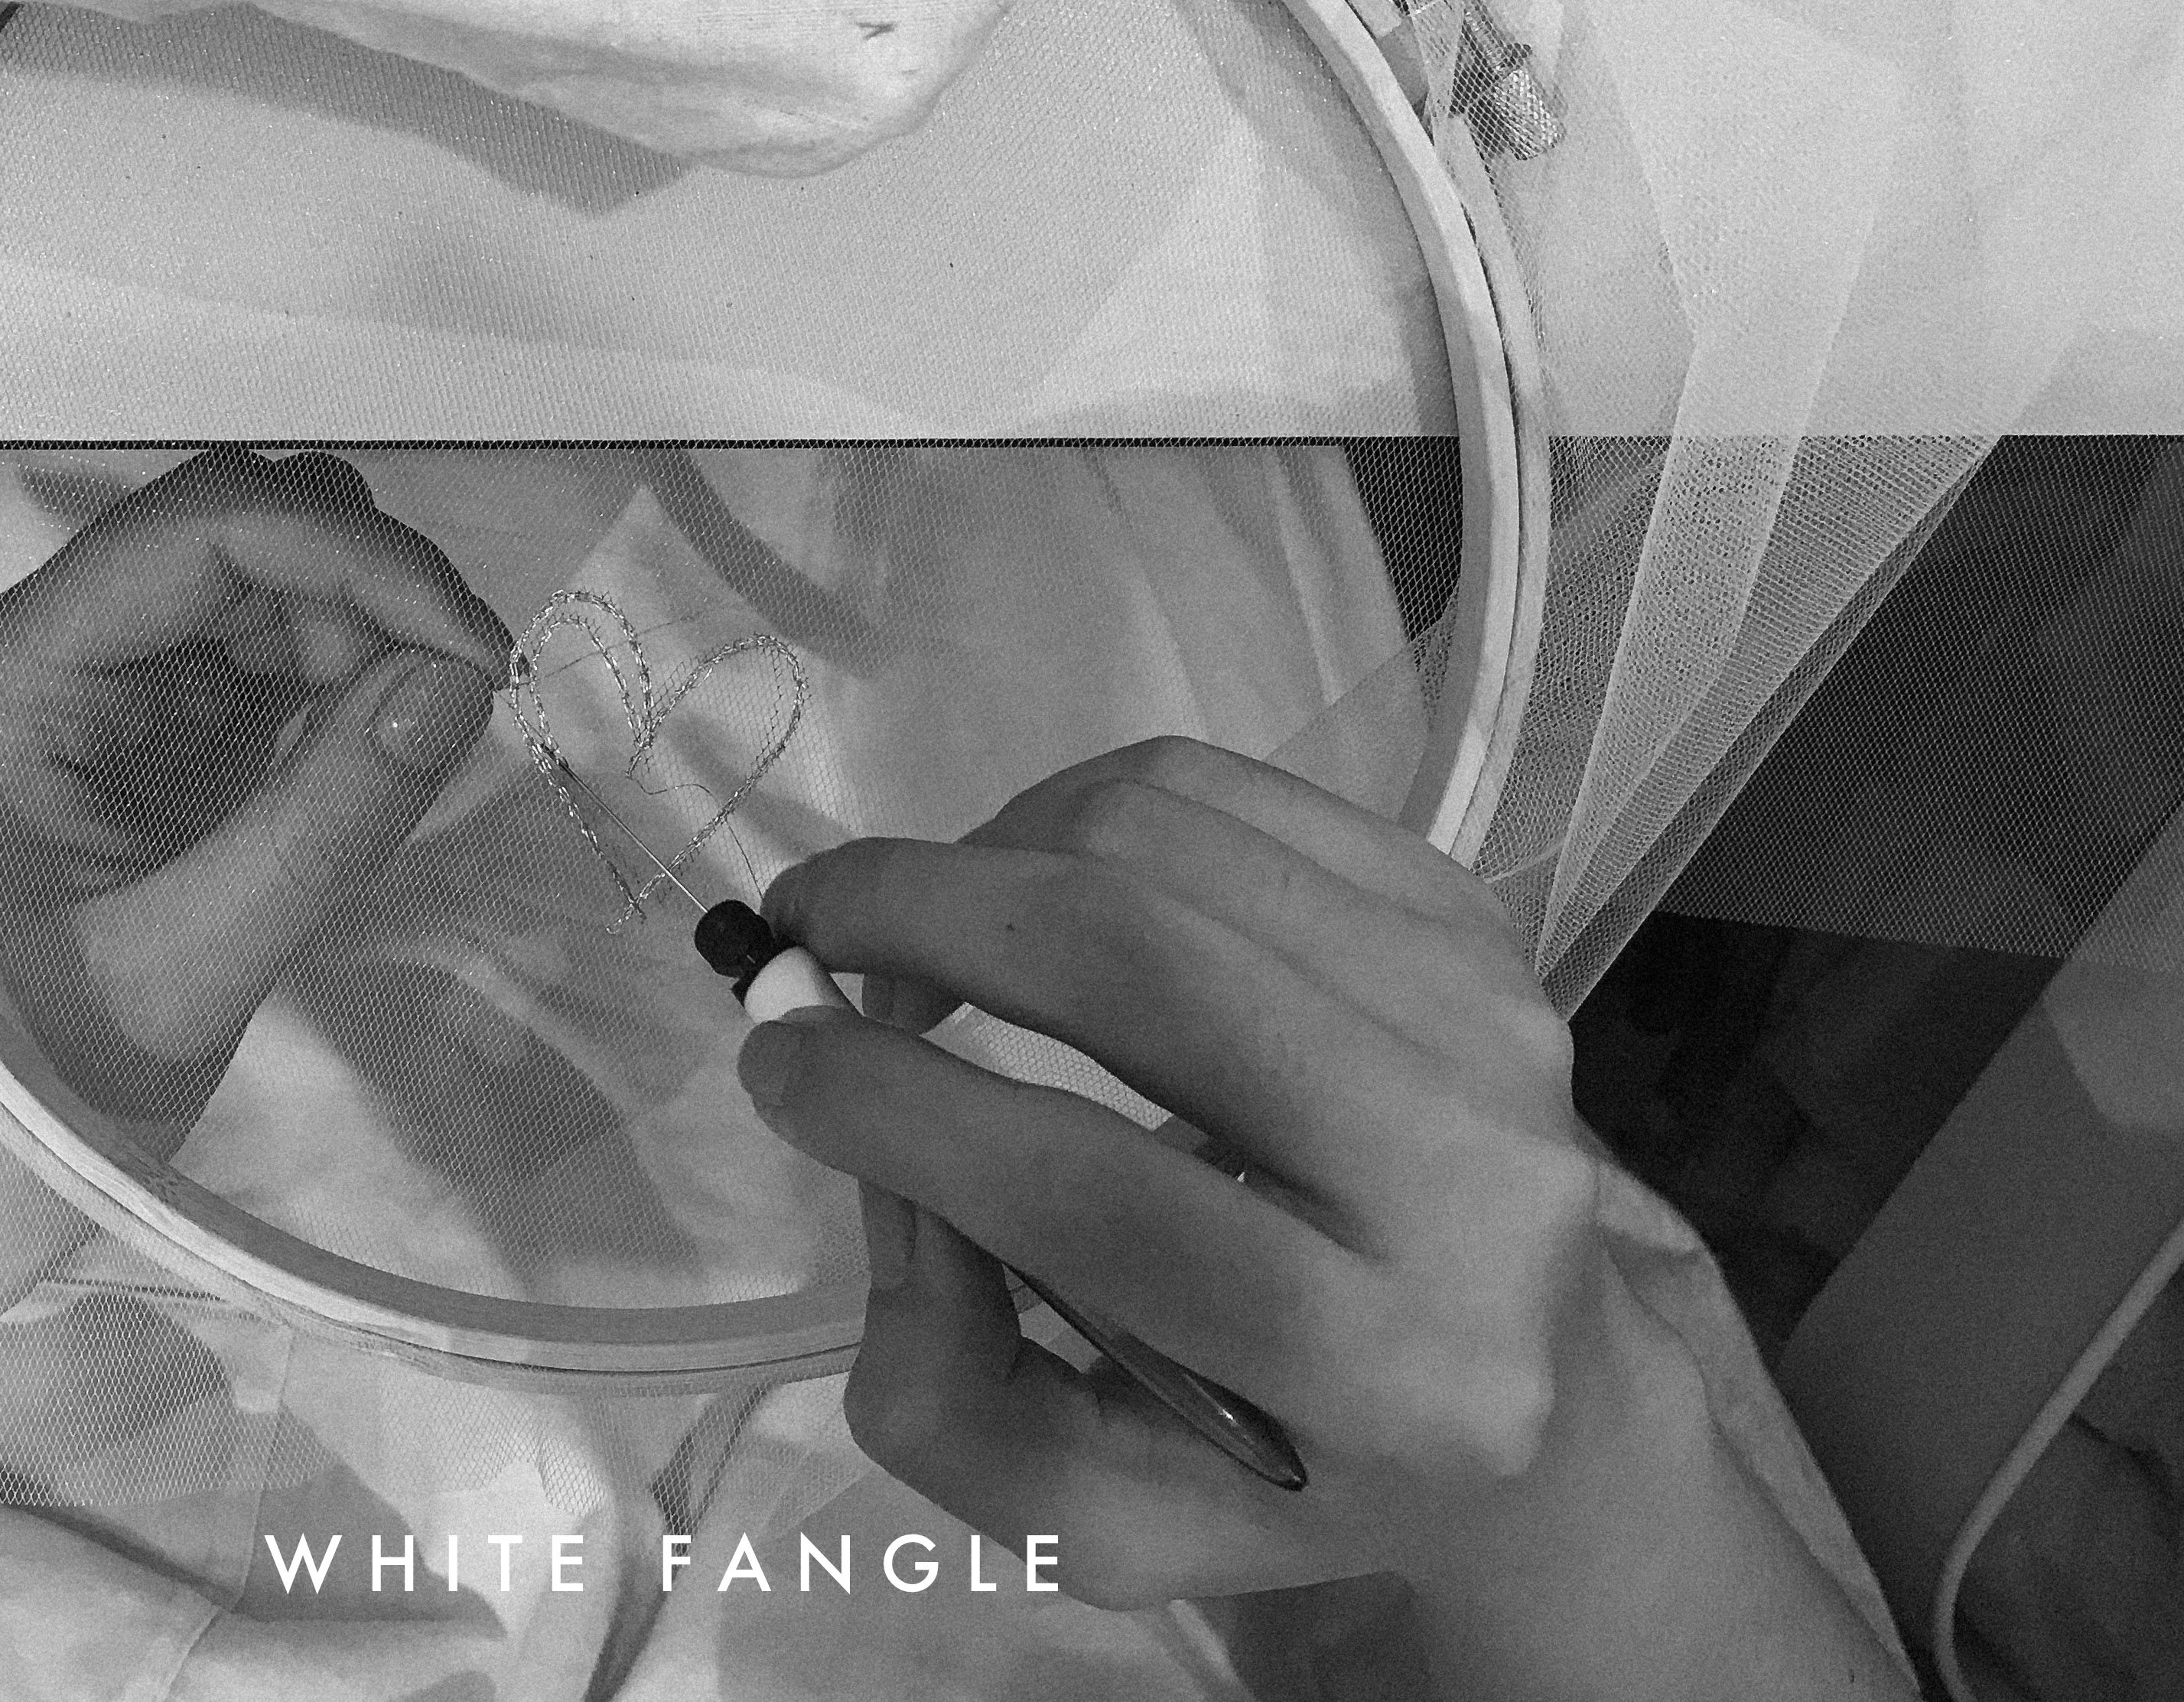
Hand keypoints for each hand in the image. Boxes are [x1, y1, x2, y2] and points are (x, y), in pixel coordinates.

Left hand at [0, 448, 508, 1331]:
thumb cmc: (11, 1110)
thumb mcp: (185, 978)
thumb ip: (323, 822)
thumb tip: (462, 680)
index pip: (198, 529)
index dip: (357, 557)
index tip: (478, 654)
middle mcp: (26, 652)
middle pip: (228, 531)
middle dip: (363, 593)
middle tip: (455, 710)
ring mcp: (73, 694)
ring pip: (250, 588)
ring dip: (356, 641)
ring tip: (406, 758)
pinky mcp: (118, 744)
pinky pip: (246, 667)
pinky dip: (329, 694)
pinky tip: (366, 765)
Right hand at [737, 738, 1907, 1696]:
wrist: (1538, 1386)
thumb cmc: (1288, 1463)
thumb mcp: (1093, 1515)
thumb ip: (942, 1384)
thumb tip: (884, 1172)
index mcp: (1381, 1371)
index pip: (1097, 1194)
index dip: (895, 1106)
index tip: (770, 1053)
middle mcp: (1471, 1179)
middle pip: (1139, 961)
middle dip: (919, 915)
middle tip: (809, 928)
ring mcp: (1485, 1021)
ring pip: (1165, 840)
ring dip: (985, 852)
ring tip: (923, 926)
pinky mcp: (1471, 920)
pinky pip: (1222, 792)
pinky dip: (1077, 814)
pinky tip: (1036, 888)